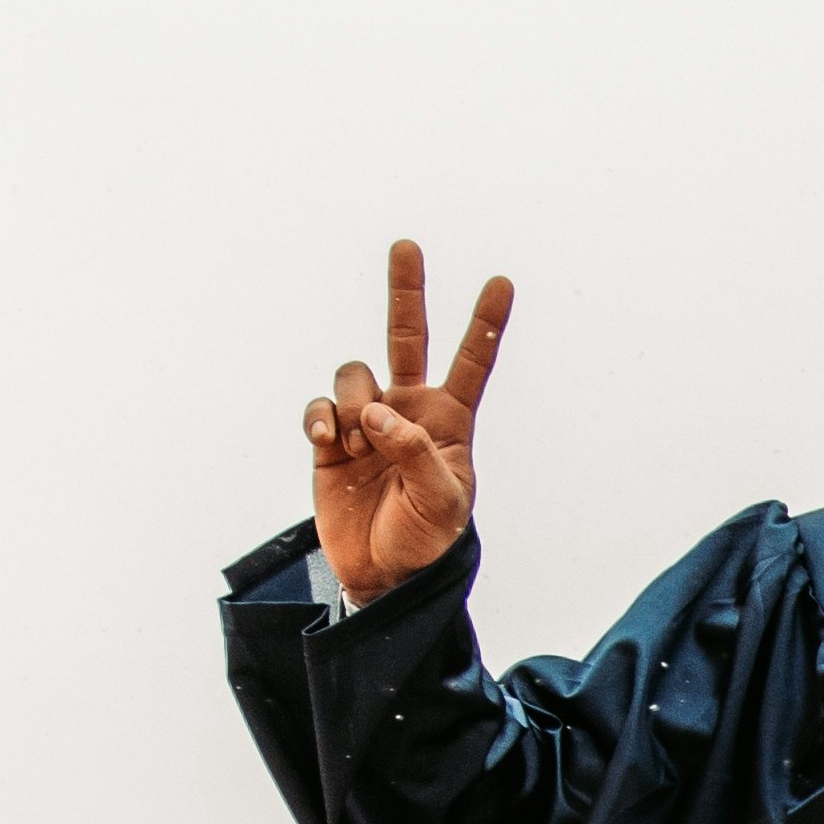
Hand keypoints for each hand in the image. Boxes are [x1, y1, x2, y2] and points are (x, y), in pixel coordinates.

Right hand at [304, 240, 513, 606]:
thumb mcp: (442, 503)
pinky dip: (321, 416)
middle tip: (407, 246)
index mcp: (449, 422)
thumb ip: (416, 453)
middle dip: (407, 290)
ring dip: (355, 398)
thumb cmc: (427, 542)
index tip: (503, 283)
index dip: (486, 325)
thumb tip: (377, 412)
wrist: (382, 577)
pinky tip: (328, 439)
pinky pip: (320, 407)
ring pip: (355, 373)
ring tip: (361, 442)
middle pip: (408, 337)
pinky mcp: (330, 440)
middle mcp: (408, 410)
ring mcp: (366, 422)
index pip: (472, 364)